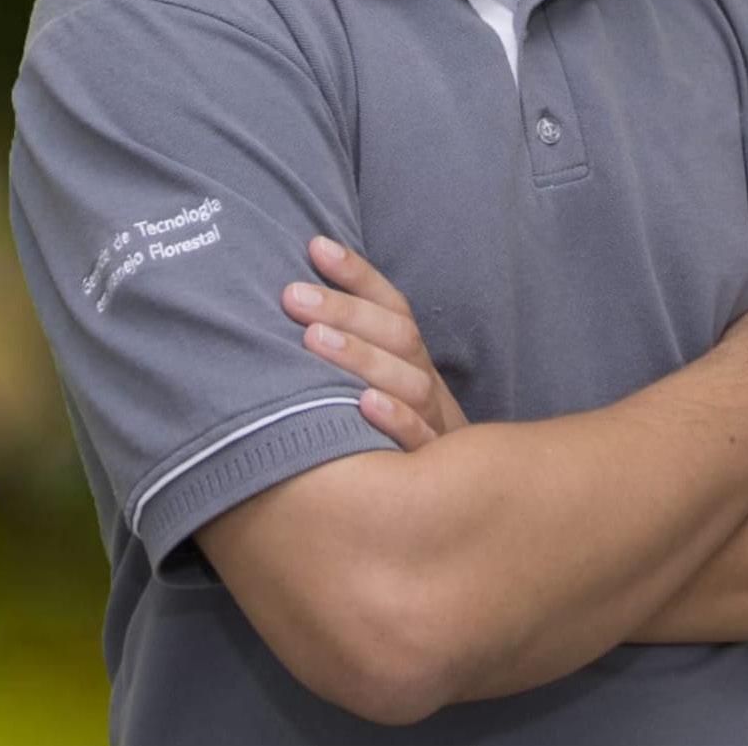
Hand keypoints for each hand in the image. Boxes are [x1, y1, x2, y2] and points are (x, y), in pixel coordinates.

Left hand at [281, 235, 469, 451]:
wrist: (454, 502)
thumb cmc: (392, 435)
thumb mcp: (379, 387)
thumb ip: (349, 349)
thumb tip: (294, 298)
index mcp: (412, 358)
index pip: (391, 305)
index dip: (357, 274)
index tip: (315, 246)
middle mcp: (426, 381)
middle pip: (398, 335)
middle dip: (345, 310)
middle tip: (293, 296)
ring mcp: (436, 423)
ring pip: (410, 382)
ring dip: (362, 356)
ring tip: (314, 339)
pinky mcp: (433, 468)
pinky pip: (422, 442)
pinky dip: (396, 420)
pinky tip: (363, 405)